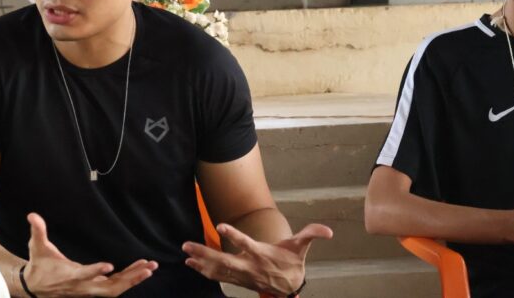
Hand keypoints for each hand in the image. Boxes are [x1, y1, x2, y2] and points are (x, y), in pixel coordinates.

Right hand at [22, 213, 156, 296]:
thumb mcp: (36, 247)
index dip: (95, 272)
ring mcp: (89, 289)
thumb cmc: (39, 265)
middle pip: (109, 288)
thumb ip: (37, 230)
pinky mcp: (94, 289)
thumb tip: (32, 215)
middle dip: (129, 279)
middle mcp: (82, 286)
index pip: (84, 275)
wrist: (36, 287)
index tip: (109, 266)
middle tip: (146, 268)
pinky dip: (129, 279)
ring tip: (150, 268)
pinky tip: (141, 270)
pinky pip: (115, 287)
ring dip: (133, 279)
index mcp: (70, 275)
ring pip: (115, 289)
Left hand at [183, 222, 332, 294]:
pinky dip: (204, 271)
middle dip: (205, 253)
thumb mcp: (301, 247)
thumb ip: (311, 235)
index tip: (220, 226)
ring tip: (185, 255)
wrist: (289, 287)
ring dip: (200, 262)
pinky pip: (218, 277)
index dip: (234, 236)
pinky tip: (191, 264)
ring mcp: (241, 275)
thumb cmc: (292, 262)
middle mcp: (249, 266)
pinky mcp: (237, 280)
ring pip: (218, 270)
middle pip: (224, 260)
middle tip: (186, 245)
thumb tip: (328, 231)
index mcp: (262, 254)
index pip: (246, 244)